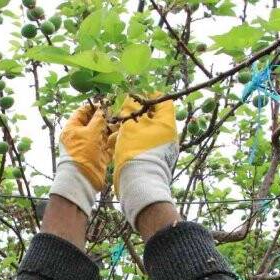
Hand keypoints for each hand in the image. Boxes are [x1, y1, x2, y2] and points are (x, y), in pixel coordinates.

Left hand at [47, 104, 117, 216]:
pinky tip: (121, 135)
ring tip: (121, 124)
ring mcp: (89, 147)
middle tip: (116, 114)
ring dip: (111, 129)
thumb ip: (98, 119)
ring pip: (102, 134)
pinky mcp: (98, 156)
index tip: (106, 104)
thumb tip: (103, 110)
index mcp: (72, 128)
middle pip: (93, 123)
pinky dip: (113, 141)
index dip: (94, 107)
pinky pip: (107, 145)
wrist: (82, 179)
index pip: (82, 112)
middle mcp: (80, 137)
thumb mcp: (91, 132)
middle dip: (105, 119)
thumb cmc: (82, 153)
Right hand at [113, 97, 177, 230]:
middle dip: (133, 116)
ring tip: (113, 135)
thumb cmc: (136, 151)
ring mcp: (161, 148)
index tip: (135, 98)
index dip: (149, 97)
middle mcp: (167, 135)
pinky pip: (141, 145)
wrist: (140, 183)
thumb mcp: (130, 125)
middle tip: (120, 117)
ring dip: (128, 131)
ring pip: (144, 132)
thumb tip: (130, 100)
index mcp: (166, 123)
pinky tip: (115, 146)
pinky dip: (130, 143)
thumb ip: (130, 110)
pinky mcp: (153, 160)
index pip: (163, 101)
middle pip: (151, 117)